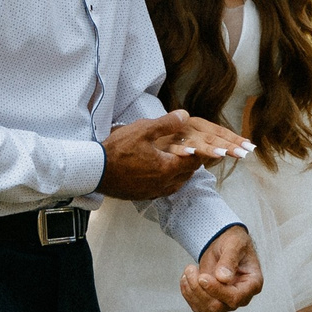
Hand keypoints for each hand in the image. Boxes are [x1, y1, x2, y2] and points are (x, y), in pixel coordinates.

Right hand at [98, 112, 246, 200]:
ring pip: (178, 182)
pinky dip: (169, 179)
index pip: (196, 159)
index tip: (217, 146)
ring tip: (183, 161)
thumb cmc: (118, 149)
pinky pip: (164, 188)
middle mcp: (165, 183)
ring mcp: (154, 192)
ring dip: (183, 172)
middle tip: (202, 151)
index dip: (206, 151)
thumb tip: (185, 115)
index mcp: (169, 167)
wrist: (94, 171)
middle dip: (196, 161)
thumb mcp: (144, 130)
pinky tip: (163, 172)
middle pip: (189, 172)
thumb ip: (167, 123)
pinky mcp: (144, 196)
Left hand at [179, 226, 262, 311]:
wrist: (223, 244)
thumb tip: (223, 278)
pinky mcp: (212, 302)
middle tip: (191, 269)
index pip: (235, 297)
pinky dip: (188, 293)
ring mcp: (226, 301)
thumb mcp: (234, 244)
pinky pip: (197, 306)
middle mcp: (241, 296)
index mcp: (252, 284)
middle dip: (200, 290)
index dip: (217, 290)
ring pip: (207, 309)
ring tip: (189, 270)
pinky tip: (186, 277)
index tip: (202, 277)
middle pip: (218, 306)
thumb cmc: (234, 242)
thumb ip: (230, 260)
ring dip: (192, 291)